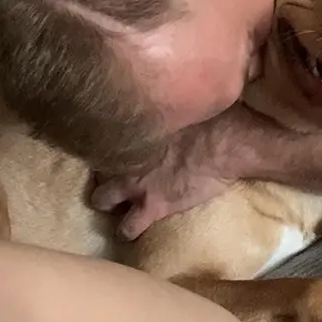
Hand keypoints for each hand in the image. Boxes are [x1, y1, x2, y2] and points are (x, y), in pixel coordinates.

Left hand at [90, 115, 240, 239]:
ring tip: (117, 206)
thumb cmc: (212, 117)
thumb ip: (169, 102)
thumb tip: (174, 91)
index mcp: (134, 129)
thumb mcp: (183, 103)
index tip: (115, 142)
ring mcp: (136, 184)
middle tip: (114, 173)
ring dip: (108, 203)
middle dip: (100, 171)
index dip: (109, 141)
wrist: (224, 146)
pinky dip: (129, 230)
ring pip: (101, 200)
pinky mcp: (151, 207)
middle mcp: (127, 157)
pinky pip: (128, 228)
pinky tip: (134, 230)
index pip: (105, 134)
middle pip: (96, 166)